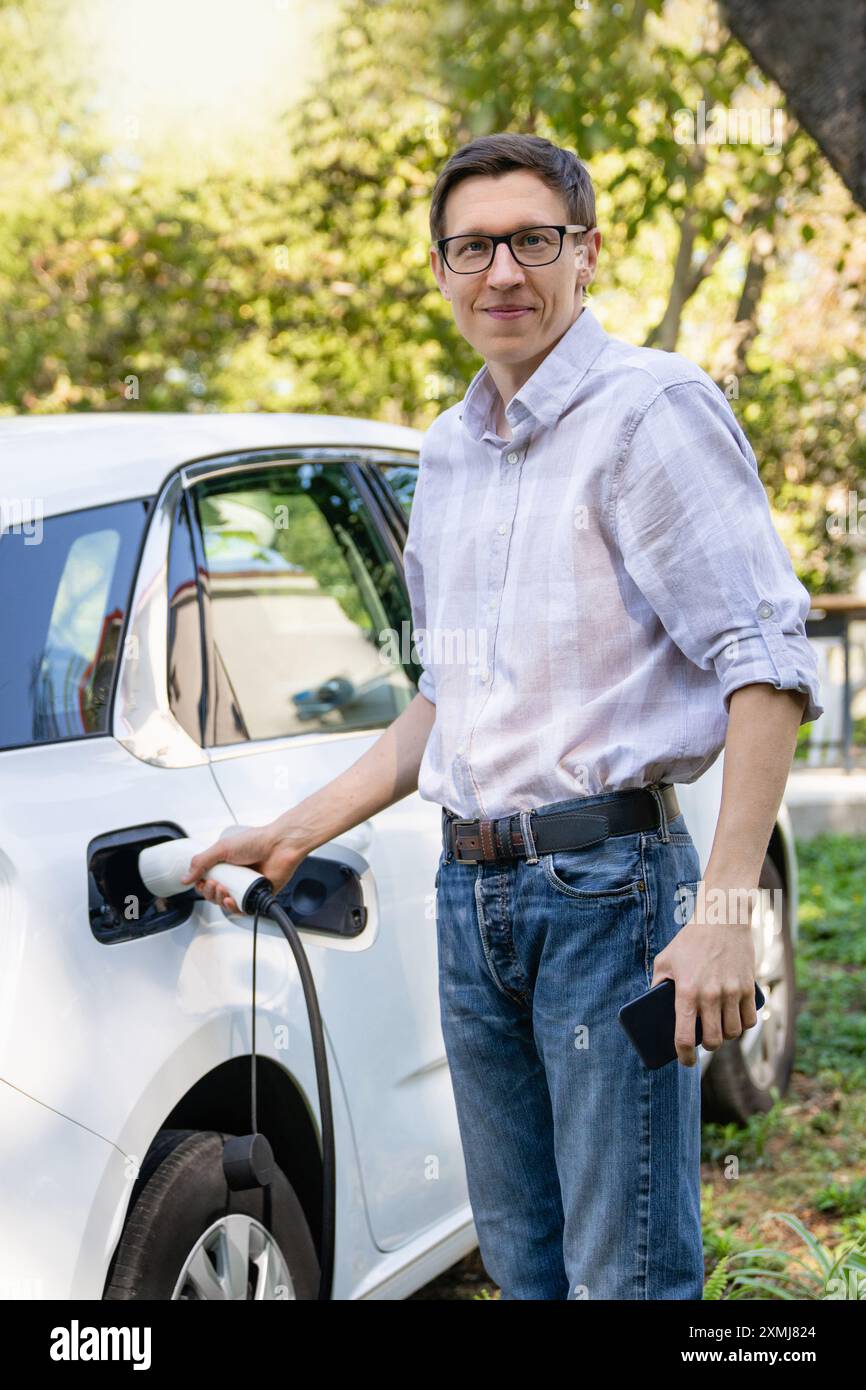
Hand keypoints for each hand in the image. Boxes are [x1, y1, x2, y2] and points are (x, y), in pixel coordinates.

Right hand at [180, 823, 310, 913]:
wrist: (280, 845)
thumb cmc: (257, 841)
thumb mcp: (222, 848)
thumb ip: (201, 862)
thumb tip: (185, 878)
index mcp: (225, 864)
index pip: (206, 880)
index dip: (201, 885)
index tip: (201, 882)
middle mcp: (234, 876)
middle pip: (214, 894)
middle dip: (209, 892)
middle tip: (214, 884)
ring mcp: (245, 886)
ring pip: (225, 903)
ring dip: (219, 899)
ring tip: (223, 889)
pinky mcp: (257, 896)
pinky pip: (242, 909)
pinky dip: (234, 908)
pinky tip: (231, 901)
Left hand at [651, 879, 758, 1067]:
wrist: (722, 919)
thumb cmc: (690, 940)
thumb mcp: (665, 959)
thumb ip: (657, 984)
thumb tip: (652, 1006)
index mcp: (686, 991)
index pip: (684, 1036)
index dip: (684, 1056)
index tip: (685, 1061)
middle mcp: (710, 995)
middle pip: (712, 1040)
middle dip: (707, 1047)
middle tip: (703, 1042)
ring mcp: (732, 992)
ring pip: (732, 1033)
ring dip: (725, 1036)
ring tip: (719, 1031)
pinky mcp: (749, 987)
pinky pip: (749, 1020)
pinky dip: (743, 1026)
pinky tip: (736, 1023)